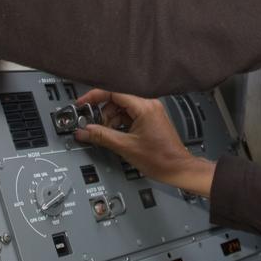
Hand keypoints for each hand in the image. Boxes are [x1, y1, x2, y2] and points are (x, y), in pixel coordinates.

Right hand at [74, 90, 214, 197]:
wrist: (177, 169)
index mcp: (144, 106)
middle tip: (95, 126)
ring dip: (111, 120)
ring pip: (122, 108)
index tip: (82, 103)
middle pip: (117, 100)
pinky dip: (120, 124)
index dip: (95, 96)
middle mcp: (149, 104)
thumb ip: (101, 136)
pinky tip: (117, 136)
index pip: (114, 91)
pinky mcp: (151, 119)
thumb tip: (84, 131)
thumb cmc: (160, 158)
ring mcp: (151, 111)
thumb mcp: (125, 146)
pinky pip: (130, 115)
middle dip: (104, 113)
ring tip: (108, 135)